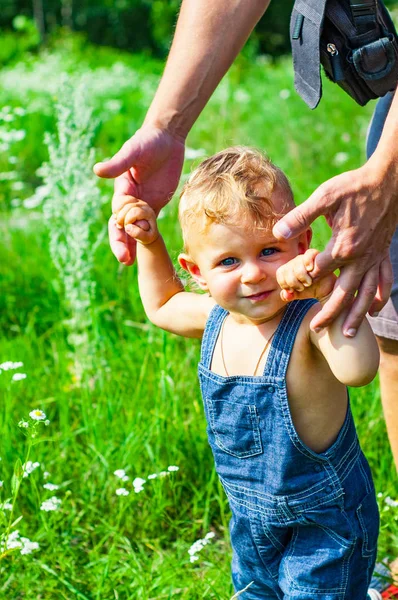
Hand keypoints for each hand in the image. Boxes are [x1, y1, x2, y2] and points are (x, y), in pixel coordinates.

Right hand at [94, 125, 184, 264]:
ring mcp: (143, 203)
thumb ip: (118, 163)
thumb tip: (97, 171)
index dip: (120, 228)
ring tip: (132, 264)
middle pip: (122, 226)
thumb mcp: (133, 151)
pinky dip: (147, 237)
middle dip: (122, 243)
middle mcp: (130, 199)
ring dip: (133, 246)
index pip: (118, 214)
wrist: (167, 138)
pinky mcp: (156, 203)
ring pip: (135, 229)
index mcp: (122, 189)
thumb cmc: (148, 141)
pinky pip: (150, 224)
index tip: (124, 240)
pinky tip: (149, 253)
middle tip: (125, 261)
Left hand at [273, 163, 396, 335]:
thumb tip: (278, 233)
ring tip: (348, 334)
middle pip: (343, 294)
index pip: (317, 273)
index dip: (301, 283)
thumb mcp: (325, 197)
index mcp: (343, 246)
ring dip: (356, 315)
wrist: (388, 181)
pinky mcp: (383, 253)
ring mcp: (374, 258)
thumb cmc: (354, 187)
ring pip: (365, 294)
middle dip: (330, 314)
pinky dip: (379, 297)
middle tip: (316, 328)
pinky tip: (373, 310)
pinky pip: (383, 281)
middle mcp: (360, 258)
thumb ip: (301, 217)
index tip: (288, 291)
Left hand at [277, 249, 335, 303]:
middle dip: (292, 282)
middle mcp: (295, 262)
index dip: (284, 283)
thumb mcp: (298, 294)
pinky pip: (309, 253)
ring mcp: (305, 258)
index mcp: (289, 269)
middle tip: (301, 288)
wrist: (326, 289)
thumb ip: (289, 296)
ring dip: (301, 276)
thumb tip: (285, 295)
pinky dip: (308, 261)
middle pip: (286, 269)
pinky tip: (310, 269)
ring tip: (309, 283)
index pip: (280, 272)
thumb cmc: (311, 289)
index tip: (292, 290)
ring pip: (296, 263)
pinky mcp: (316, 255)